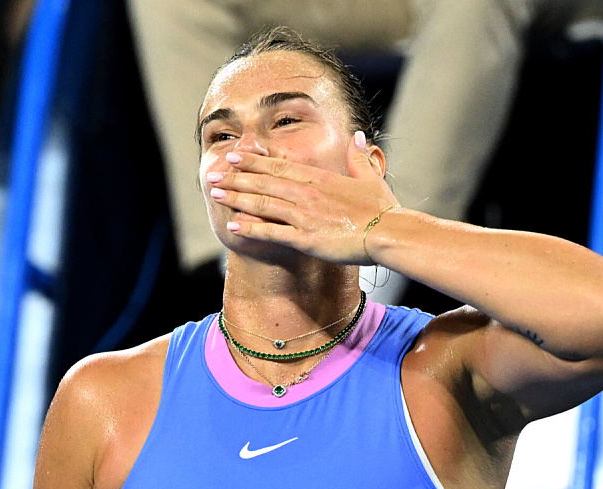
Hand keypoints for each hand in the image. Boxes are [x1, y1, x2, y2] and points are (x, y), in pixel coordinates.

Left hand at [206, 131, 398, 264]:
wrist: (389, 234)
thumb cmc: (383, 209)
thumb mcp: (371, 178)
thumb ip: (358, 157)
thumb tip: (357, 135)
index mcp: (320, 178)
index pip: (279, 165)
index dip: (254, 160)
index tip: (235, 155)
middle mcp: (307, 193)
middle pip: (264, 181)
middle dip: (236, 176)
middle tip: (212, 173)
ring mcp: (304, 215)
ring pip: (262, 203)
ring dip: (237, 197)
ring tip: (215, 193)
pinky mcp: (305, 238)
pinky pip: (271, 232)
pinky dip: (250, 228)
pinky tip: (232, 226)